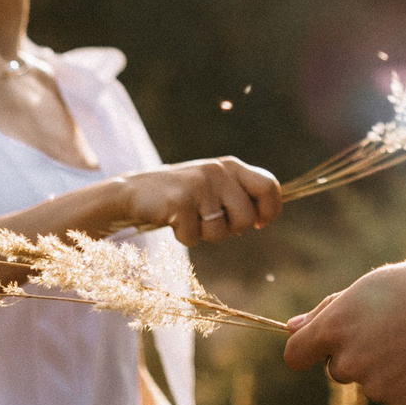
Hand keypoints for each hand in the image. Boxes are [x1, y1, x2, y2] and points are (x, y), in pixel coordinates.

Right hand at [116, 157, 282, 244]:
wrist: (135, 191)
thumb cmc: (182, 194)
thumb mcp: (215, 186)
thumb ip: (239, 194)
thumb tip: (265, 216)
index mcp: (231, 166)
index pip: (269, 186)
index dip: (270, 210)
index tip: (259, 223)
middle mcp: (218, 171)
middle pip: (247, 218)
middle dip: (232, 229)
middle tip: (211, 222)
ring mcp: (199, 185)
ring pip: (220, 232)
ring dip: (205, 235)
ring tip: (189, 218)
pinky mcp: (180, 201)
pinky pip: (193, 238)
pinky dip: (184, 237)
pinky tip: (173, 221)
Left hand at [283, 249, 405, 404]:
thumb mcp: (374, 285)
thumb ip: (329, 310)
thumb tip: (290, 328)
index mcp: (338, 324)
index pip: (295, 355)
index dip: (308, 350)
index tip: (320, 347)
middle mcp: (351, 359)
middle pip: (336, 369)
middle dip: (358, 353)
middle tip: (397, 328)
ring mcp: (377, 387)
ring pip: (371, 382)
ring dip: (388, 368)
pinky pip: (398, 398)